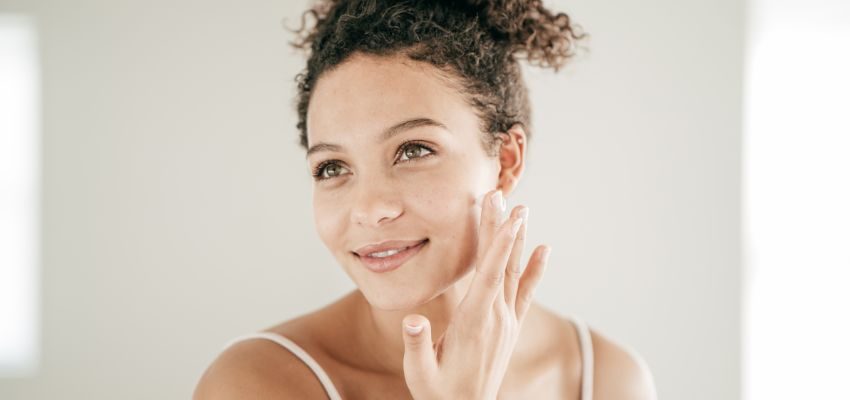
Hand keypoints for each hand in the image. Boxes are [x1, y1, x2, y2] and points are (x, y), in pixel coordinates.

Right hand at [401, 189, 551, 398]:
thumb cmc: (438, 392)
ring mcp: (507, 322)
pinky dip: (535, 269)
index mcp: (474, 323)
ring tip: (518, 209)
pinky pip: (526, 293)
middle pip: (501, 264)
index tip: (507, 216)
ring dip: (515, 240)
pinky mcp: (510, 327)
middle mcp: (496, 318)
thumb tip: (412, 321)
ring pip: (514, 273)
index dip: (499, 244)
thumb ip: (417, 345)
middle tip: (499, 194)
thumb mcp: (419, 373)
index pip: (490, 276)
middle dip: (501, 227)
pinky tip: (543, 249)